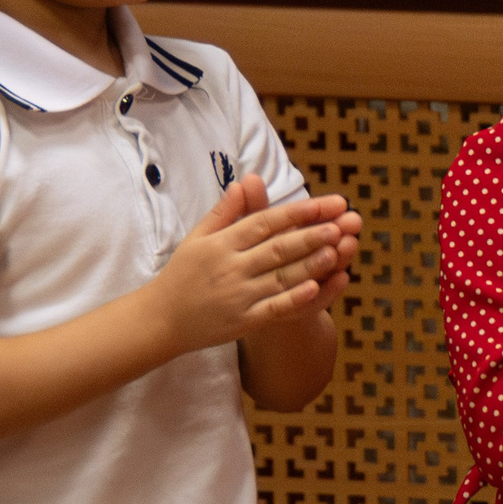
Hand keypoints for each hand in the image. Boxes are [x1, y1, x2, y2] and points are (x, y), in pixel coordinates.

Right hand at [147, 176, 362, 348]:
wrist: (160, 320)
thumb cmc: (182, 275)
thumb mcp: (197, 238)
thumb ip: (224, 212)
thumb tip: (245, 181)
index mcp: (222, 243)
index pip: (264, 222)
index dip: (297, 212)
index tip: (325, 203)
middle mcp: (231, 267)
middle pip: (278, 248)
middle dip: (312, 235)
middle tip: (342, 223)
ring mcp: (238, 296)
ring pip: (280, 278)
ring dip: (311, 264)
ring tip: (338, 251)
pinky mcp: (243, 322)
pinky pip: (273, 309)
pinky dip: (294, 299)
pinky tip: (316, 288)